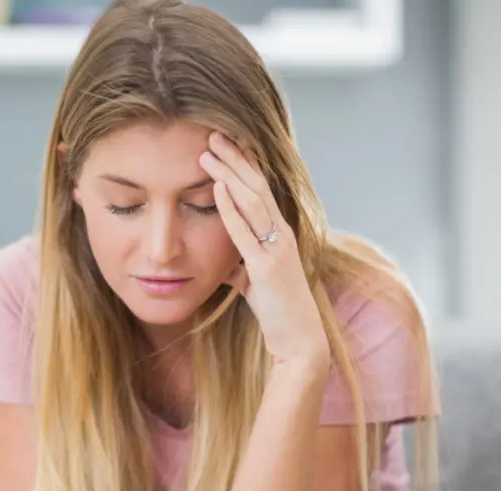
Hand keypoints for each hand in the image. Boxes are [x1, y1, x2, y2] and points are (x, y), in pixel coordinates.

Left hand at [199, 132, 328, 367]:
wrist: (299, 339)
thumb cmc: (276, 310)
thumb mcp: (251, 281)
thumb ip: (237, 263)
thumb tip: (219, 259)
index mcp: (278, 233)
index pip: (260, 190)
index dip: (243, 164)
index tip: (224, 143)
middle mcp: (281, 233)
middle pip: (256, 185)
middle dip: (234, 157)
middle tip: (212, 133)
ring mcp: (276, 248)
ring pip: (252, 200)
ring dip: (229, 172)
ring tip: (207, 151)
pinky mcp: (267, 267)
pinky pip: (245, 230)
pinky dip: (230, 207)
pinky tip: (216, 187)